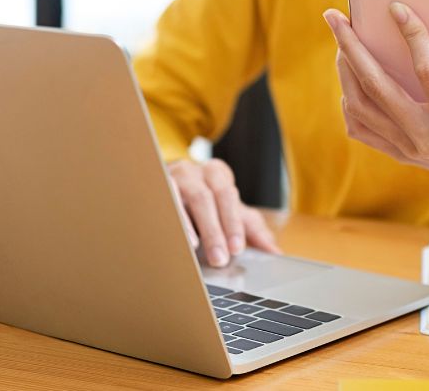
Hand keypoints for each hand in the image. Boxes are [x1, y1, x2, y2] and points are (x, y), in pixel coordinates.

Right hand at [167, 158, 281, 265]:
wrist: (160, 185)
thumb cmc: (200, 201)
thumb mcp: (227, 210)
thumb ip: (251, 229)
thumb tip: (274, 251)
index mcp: (217, 173)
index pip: (228, 197)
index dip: (233, 223)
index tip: (237, 248)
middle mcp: (194, 171)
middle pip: (207, 198)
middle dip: (215, 230)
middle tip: (220, 258)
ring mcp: (172, 175)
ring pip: (183, 198)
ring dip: (191, 226)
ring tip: (196, 250)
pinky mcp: (154, 184)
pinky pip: (162, 199)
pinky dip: (170, 217)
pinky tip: (174, 234)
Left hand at [323, 0, 428, 227]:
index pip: (428, 72)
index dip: (412, 37)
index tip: (396, 8)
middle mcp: (426, 140)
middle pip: (376, 88)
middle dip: (352, 48)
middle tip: (335, 17)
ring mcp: (408, 150)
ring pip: (360, 108)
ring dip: (345, 72)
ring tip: (343, 41)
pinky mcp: (399, 154)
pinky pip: (361, 128)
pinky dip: (350, 101)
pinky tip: (351, 77)